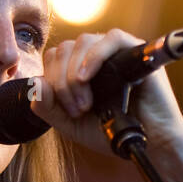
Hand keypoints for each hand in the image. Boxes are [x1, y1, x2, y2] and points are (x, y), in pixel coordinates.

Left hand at [29, 28, 182, 153]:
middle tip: (78, 109)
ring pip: (82, 42)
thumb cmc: (113, 133)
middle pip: (65, 48)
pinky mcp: (137, 50)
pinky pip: (111, 38)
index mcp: (80, 68)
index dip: (52, 81)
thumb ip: (47, 107)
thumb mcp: (70, 124)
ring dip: (75, 74)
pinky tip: (87, 77)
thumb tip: (34, 83)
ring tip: (85, 102)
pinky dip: (94, 56)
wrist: (148, 143)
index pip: (54, 57)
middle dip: (62, 82)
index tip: (67, 110)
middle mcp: (97, 56)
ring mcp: (116, 51)